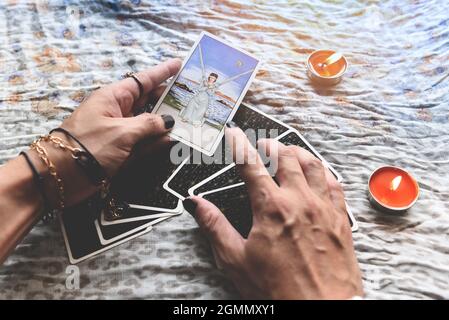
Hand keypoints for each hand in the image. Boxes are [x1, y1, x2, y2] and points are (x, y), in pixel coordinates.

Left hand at [32, 59, 180, 205]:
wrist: (61, 175)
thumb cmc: (88, 145)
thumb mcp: (121, 132)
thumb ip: (149, 125)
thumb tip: (168, 122)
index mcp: (114, 98)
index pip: (143, 80)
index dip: (162, 72)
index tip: (179, 64)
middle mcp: (119, 112)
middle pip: (149, 101)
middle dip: (169, 100)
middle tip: (192, 98)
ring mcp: (121, 132)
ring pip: (150, 124)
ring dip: (167, 124)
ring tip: (191, 121)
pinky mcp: (122, 151)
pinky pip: (145, 143)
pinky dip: (158, 143)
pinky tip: (174, 141)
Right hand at [185, 128, 362, 298]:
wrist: (322, 310)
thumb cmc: (278, 290)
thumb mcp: (236, 260)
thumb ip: (214, 226)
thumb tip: (196, 204)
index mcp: (271, 208)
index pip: (251, 165)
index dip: (240, 145)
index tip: (235, 133)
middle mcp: (300, 200)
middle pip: (286, 157)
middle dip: (271, 145)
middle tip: (263, 144)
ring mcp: (323, 207)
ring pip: (313, 165)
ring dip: (298, 152)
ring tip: (289, 150)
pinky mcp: (341, 219)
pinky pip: (336, 184)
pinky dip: (324, 172)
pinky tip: (319, 173)